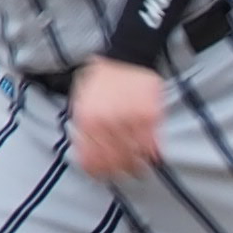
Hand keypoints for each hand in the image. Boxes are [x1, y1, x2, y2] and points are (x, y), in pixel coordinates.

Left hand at [69, 57, 165, 179]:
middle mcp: (108, 123)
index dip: (96, 172)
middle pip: (112, 162)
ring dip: (134, 166)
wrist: (124, 55)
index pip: (91, 160)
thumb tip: (87, 158)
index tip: (101, 176)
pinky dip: (152, 154)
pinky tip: (150, 156)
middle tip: (120, 173)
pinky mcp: (150, 116)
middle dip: (116, 172)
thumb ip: (83, 129)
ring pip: (133, 157)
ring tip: (136, 169)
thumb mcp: (80, 102)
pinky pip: (152, 145)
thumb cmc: (101, 80)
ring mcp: (130, 120)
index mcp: (87, 121)